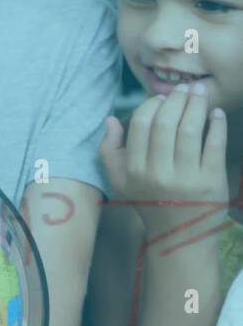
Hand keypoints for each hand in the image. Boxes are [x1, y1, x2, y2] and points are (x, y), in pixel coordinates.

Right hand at [99, 83, 229, 232]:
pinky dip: (217, 125)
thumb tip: (110, 119)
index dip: (151, 106)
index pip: (140, 126)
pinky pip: (214, 145)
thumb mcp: (119, 181)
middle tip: (185, 87)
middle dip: (177, 99)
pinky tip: (216, 113)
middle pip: (166, 124)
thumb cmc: (148, 203)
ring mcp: (185, 178)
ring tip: (200, 92)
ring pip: (190, 131)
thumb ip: (109, 150)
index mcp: (133, 170)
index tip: (162, 97)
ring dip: (197, 105)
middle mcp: (157, 173)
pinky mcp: (211, 181)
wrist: (178, 237)